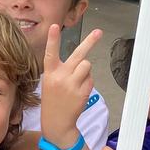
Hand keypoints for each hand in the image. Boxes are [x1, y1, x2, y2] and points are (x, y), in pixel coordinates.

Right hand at [41, 25, 101, 146]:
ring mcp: (72, 84)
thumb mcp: (51, 83)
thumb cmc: (54, 100)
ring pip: (87, 65)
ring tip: (77, 81)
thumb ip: (63, 70)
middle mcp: (60, 77)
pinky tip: (79, 92)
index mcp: (50, 73)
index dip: (53, 39)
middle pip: (78, 55)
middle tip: (99, 32)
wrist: (56, 122)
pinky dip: (87, 83)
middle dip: (90, 42)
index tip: (54, 26)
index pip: (50, 53)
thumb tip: (83, 59)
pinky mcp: (82, 92)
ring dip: (85, 70)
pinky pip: (90, 79)